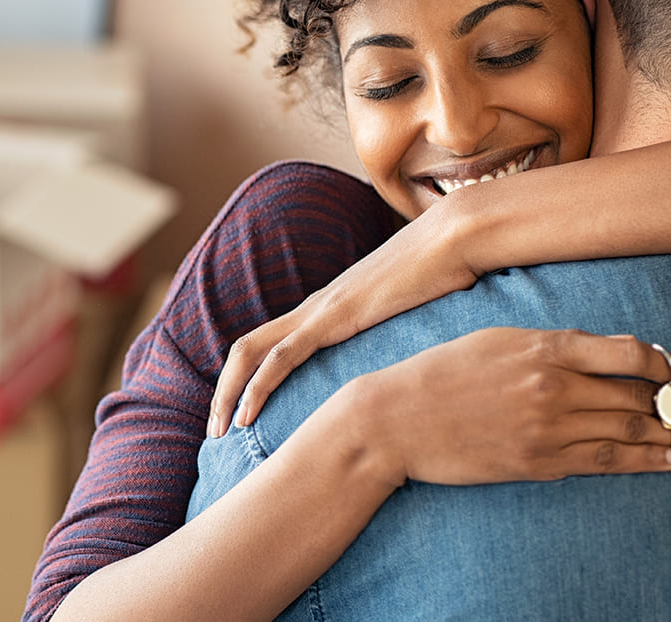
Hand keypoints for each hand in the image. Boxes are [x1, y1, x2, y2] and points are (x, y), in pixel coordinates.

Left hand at [210, 205, 479, 437]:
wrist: (456, 238)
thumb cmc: (446, 275)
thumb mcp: (415, 317)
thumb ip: (401, 338)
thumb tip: (415, 370)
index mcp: (328, 310)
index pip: (270, 345)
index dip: (247, 379)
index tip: (241, 416)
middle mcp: (314, 308)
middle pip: (247, 348)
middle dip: (223, 391)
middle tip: (215, 431)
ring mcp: (320, 310)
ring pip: (251, 352)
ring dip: (228, 393)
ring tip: (219, 431)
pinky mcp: (333, 317)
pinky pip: (281, 356)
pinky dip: (258, 386)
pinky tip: (246, 415)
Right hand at [354, 328, 670, 485]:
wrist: (395, 419)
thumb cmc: (441, 373)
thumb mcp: (497, 340)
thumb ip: (551, 345)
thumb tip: (602, 356)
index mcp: (544, 347)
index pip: (629, 354)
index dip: (665, 366)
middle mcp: (553, 386)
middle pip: (640, 397)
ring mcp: (547, 428)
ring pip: (629, 431)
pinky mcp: (538, 462)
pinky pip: (603, 462)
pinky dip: (642, 462)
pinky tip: (667, 461)